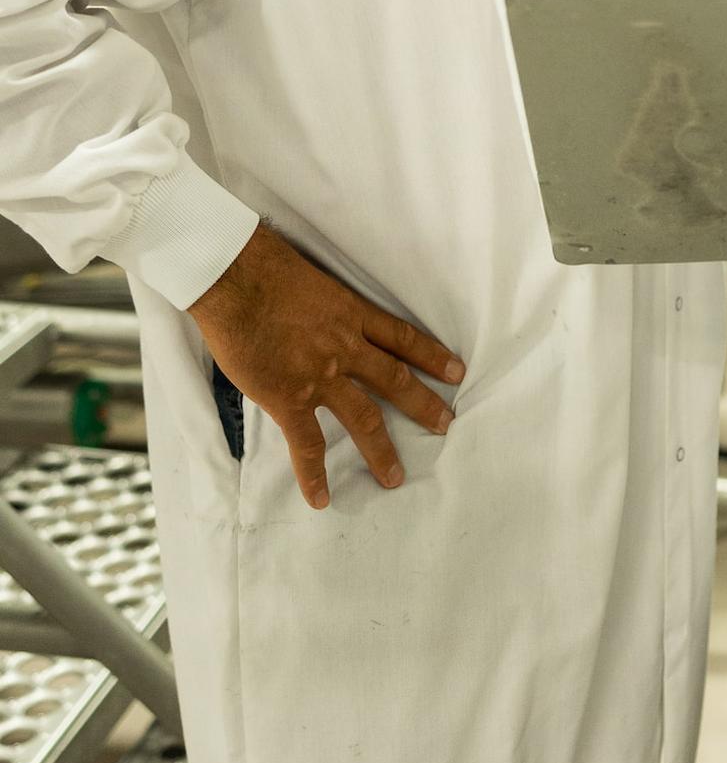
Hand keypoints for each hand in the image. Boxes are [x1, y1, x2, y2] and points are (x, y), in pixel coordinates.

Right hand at [189, 223, 464, 508]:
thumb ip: (321, 305)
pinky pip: (306, 444)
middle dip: (423, 404)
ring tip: (395, 478)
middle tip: (446, 425)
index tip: (456, 370)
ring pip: (364, 417)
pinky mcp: (289, 398)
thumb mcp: (310, 279)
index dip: (431, 354)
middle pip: (395, 379)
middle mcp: (345, 346)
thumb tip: (314, 315)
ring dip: (381, 450)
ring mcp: (320, 375)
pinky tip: (321, 498)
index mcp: (351, 313)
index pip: (401, 337)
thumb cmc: (263, 264)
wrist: (234, 276)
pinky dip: (314, 474)